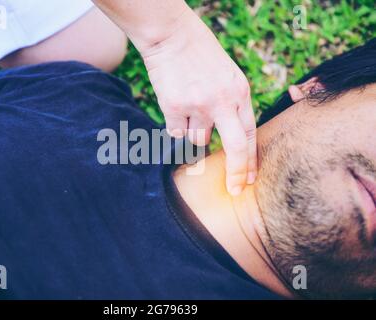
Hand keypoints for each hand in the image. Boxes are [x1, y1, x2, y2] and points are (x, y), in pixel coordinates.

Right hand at [139, 10, 256, 195]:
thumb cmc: (200, 55)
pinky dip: (176, 128)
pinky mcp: (174, 107)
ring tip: (190, 108)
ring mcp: (197, 105)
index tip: (249, 180)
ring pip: (198, 140)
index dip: (250, 161)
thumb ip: (233, 105)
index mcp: (240, 92)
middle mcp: (222, 101)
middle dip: (237, 173)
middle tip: (235, 190)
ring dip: (195, 133)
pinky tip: (176, 107)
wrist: (171, 35)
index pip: (250, 134)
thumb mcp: (229, 76)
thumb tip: (227, 138)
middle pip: (235, 147)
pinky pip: (176, 134)